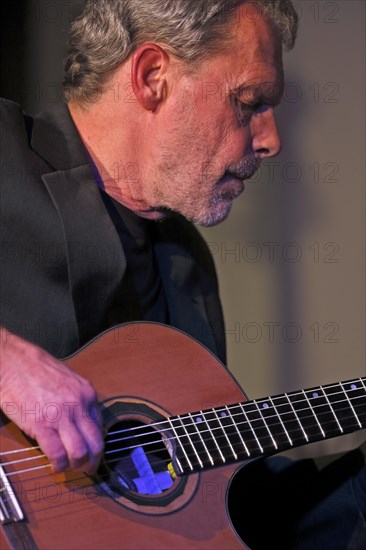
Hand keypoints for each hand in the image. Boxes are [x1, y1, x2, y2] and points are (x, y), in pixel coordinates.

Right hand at [0, 328, 103, 473]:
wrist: (13, 362)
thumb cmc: (36, 369)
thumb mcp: (67, 381)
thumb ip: (77, 400)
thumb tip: (81, 423)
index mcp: (87, 393)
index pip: (100, 427)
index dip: (96, 444)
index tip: (91, 452)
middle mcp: (79, 404)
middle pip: (96, 443)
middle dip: (93, 461)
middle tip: (86, 469)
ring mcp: (61, 415)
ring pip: (80, 452)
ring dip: (76, 466)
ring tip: (69, 468)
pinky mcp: (41, 424)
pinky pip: (57, 454)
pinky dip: (58, 465)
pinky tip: (54, 466)